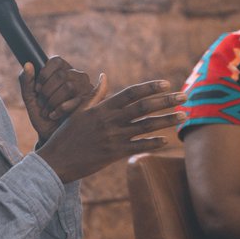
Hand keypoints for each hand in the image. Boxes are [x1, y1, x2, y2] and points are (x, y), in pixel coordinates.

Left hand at [19, 57, 98, 141]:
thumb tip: (27, 64)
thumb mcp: (30, 99)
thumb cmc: (42, 116)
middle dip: (47, 91)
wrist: (50, 136)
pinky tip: (55, 115)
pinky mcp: (90, 102)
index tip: (37, 88)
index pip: (57, 61)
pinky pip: (75, 100)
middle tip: (41, 104)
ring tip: (48, 111)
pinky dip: (60, 109)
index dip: (44, 73)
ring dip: (53, 100)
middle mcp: (76, 76)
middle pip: (61, 74)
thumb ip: (26, 81)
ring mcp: (85, 88)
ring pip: (69, 85)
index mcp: (62, 71)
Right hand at [37, 79, 185, 183]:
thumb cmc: (65, 135)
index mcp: (101, 108)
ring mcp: (112, 137)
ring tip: (183, 115)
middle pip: (143, 107)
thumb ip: (94, 95)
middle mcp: (109, 120)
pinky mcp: (113, 154)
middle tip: (185, 96)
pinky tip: (167, 140)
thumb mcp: (78, 111)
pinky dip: (153, 142)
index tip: (166, 84)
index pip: (130, 93)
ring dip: (166, 120)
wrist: (55, 161)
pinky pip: (137, 146)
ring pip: (145, 126)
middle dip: (166, 101)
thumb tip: (104, 76)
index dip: (149, 87)